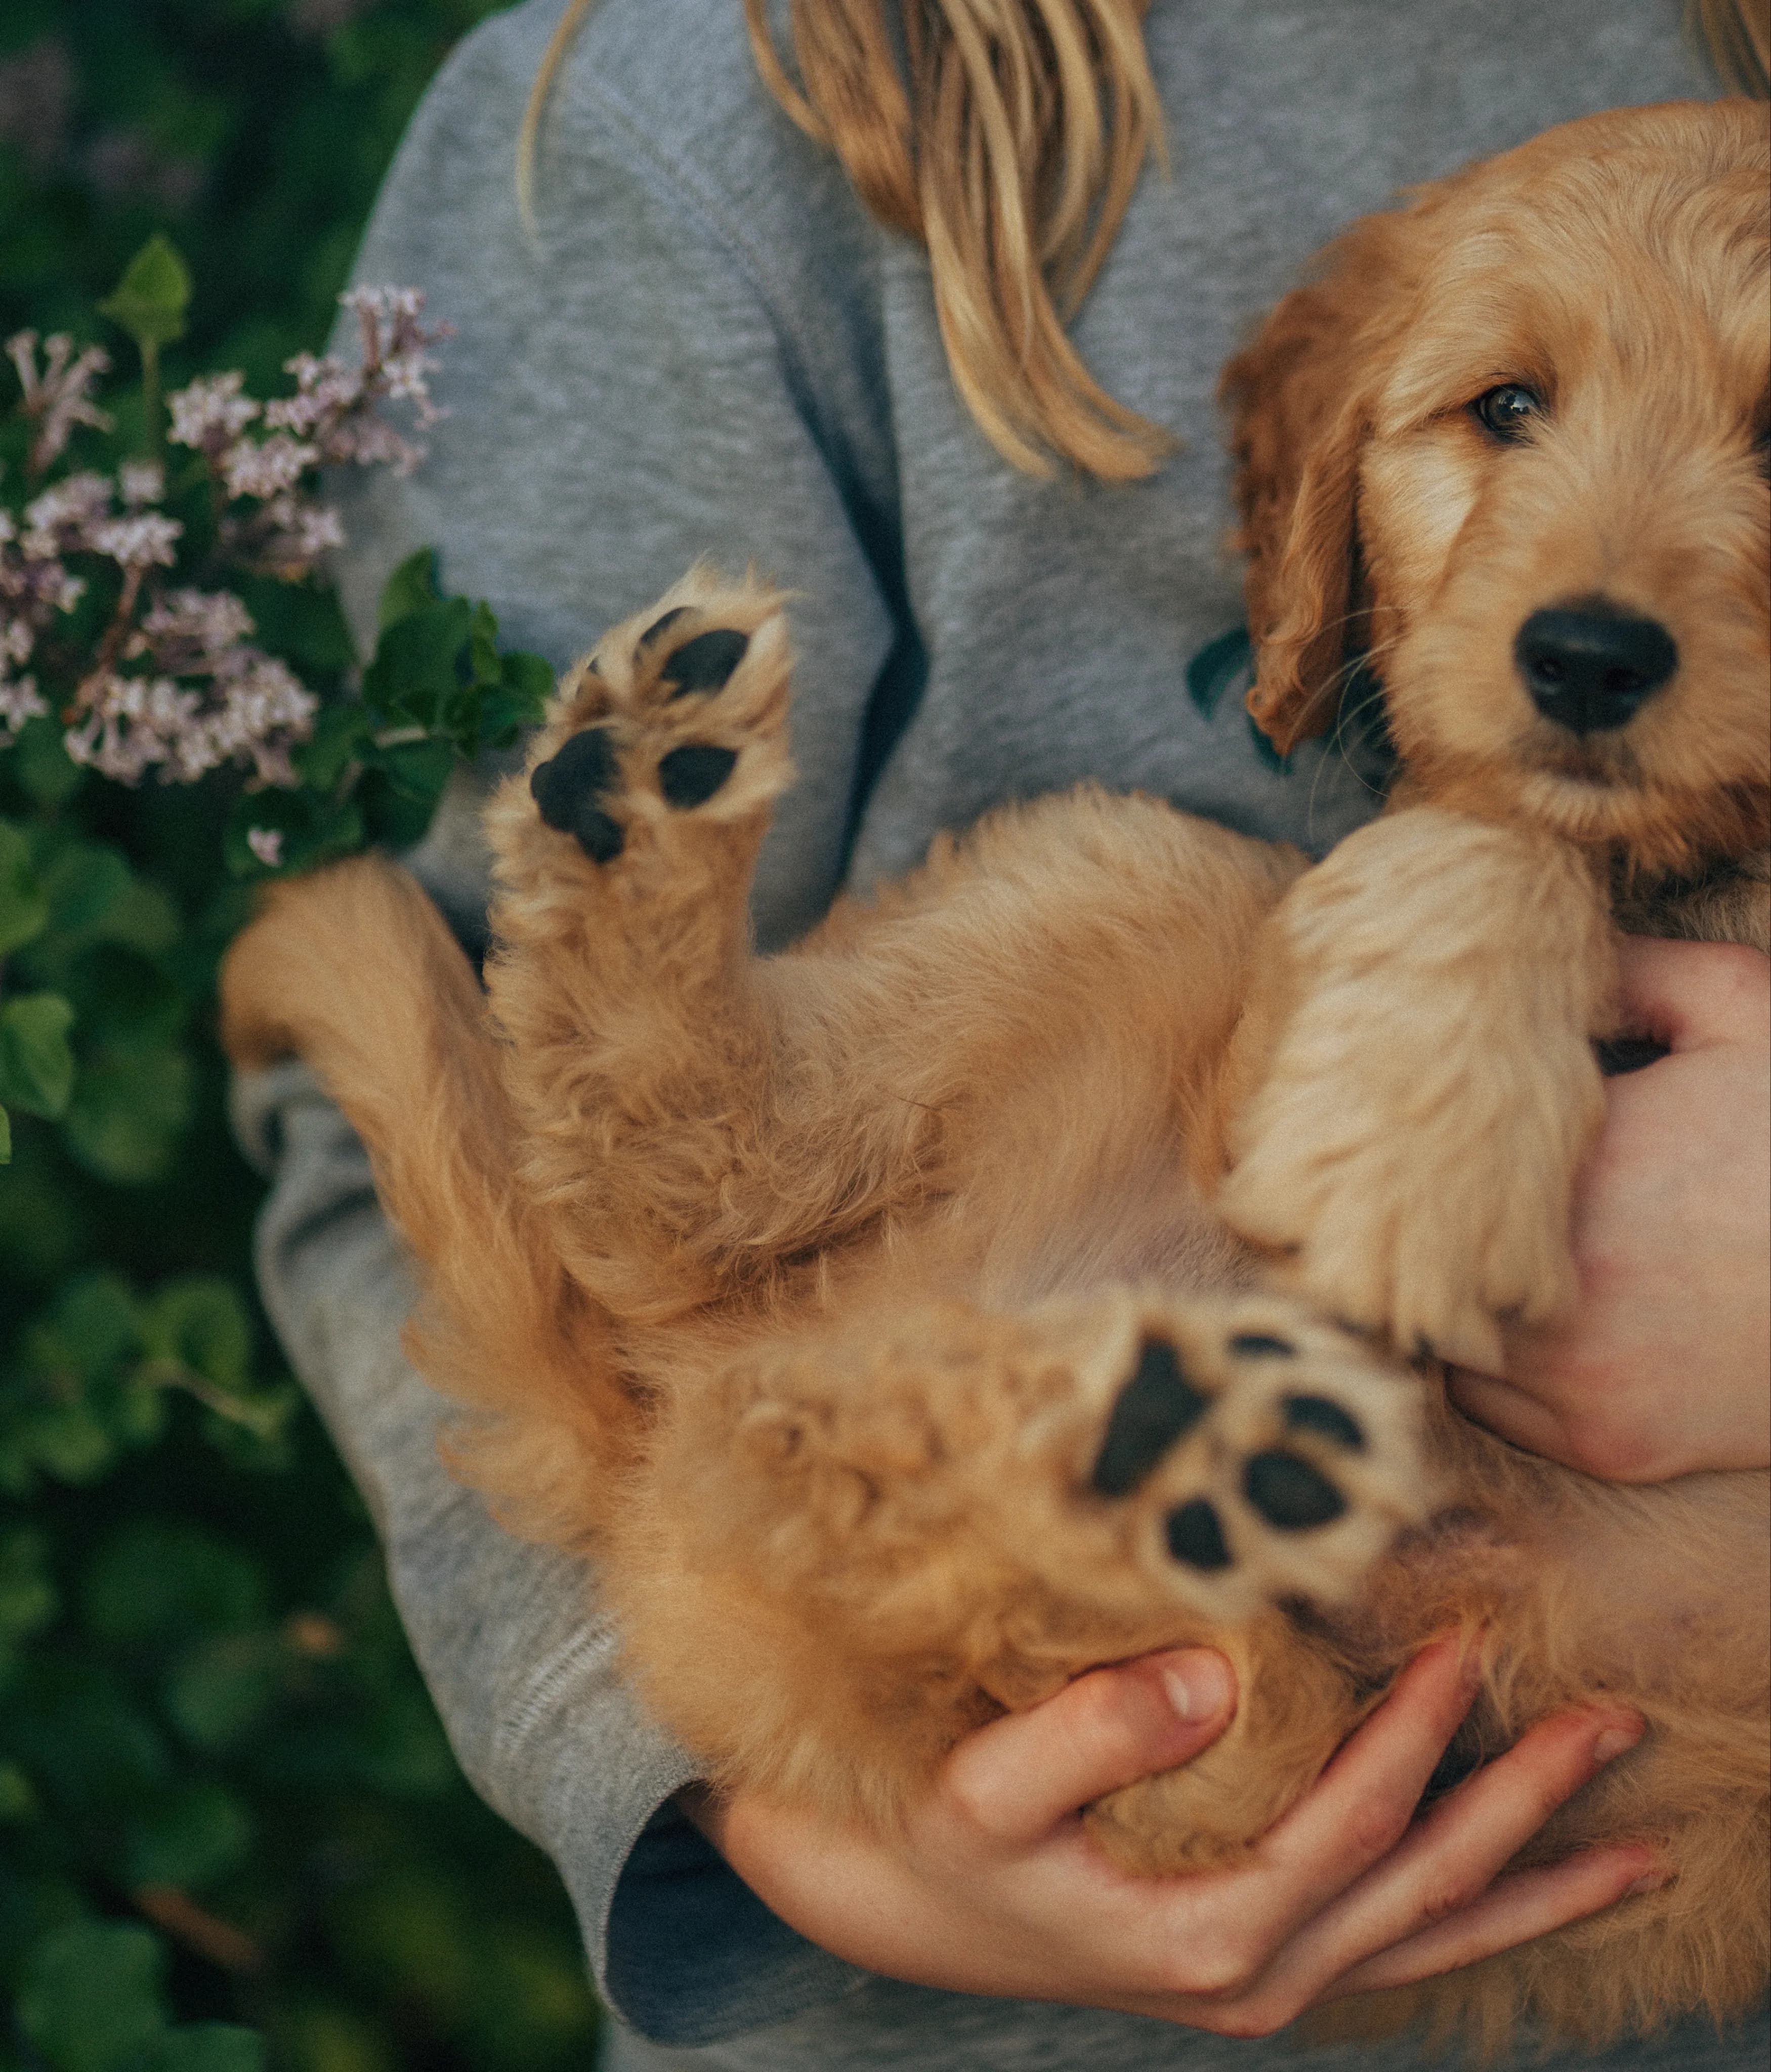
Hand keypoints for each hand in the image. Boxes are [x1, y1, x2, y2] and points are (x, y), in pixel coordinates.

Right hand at [683, 1638, 1656, 2035]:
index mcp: (1204, 1934)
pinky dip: (1473, 1917)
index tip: (1465, 1648)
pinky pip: (1397, 1948)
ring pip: (1432, 1936)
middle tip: (1616, 1730)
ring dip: (1534, 1882)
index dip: (1417, 1738)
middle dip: (1530, 1811)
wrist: (903, 1910)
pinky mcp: (1257, 1966)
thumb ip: (1092, 1732)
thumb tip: (1213, 1678)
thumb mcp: (985, 1786)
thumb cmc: (939, 1838)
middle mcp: (1257, 1976)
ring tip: (1635, 1849)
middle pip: (1428, 1887)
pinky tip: (1518, 1887)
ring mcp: (1266, 1983)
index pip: (1352, 1824)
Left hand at [1450, 936, 1770, 1481]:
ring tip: (1472, 1258)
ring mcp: (1579, 1379)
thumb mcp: (1743, 1012)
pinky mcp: (1608, 1443)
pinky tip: (1525, 1319)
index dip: (1413, 1151)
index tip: (1422, 1135)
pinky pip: (1491, 1409)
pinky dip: (1492, 1369)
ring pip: (1442, 1342)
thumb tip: (1540, 960)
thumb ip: (1633, 973)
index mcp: (1572, 1176)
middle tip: (1423, 1199)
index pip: (1420, 1169)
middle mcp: (1561, 1289)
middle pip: (1410, 1263)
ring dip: (1447, 1301)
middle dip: (1415, 1229)